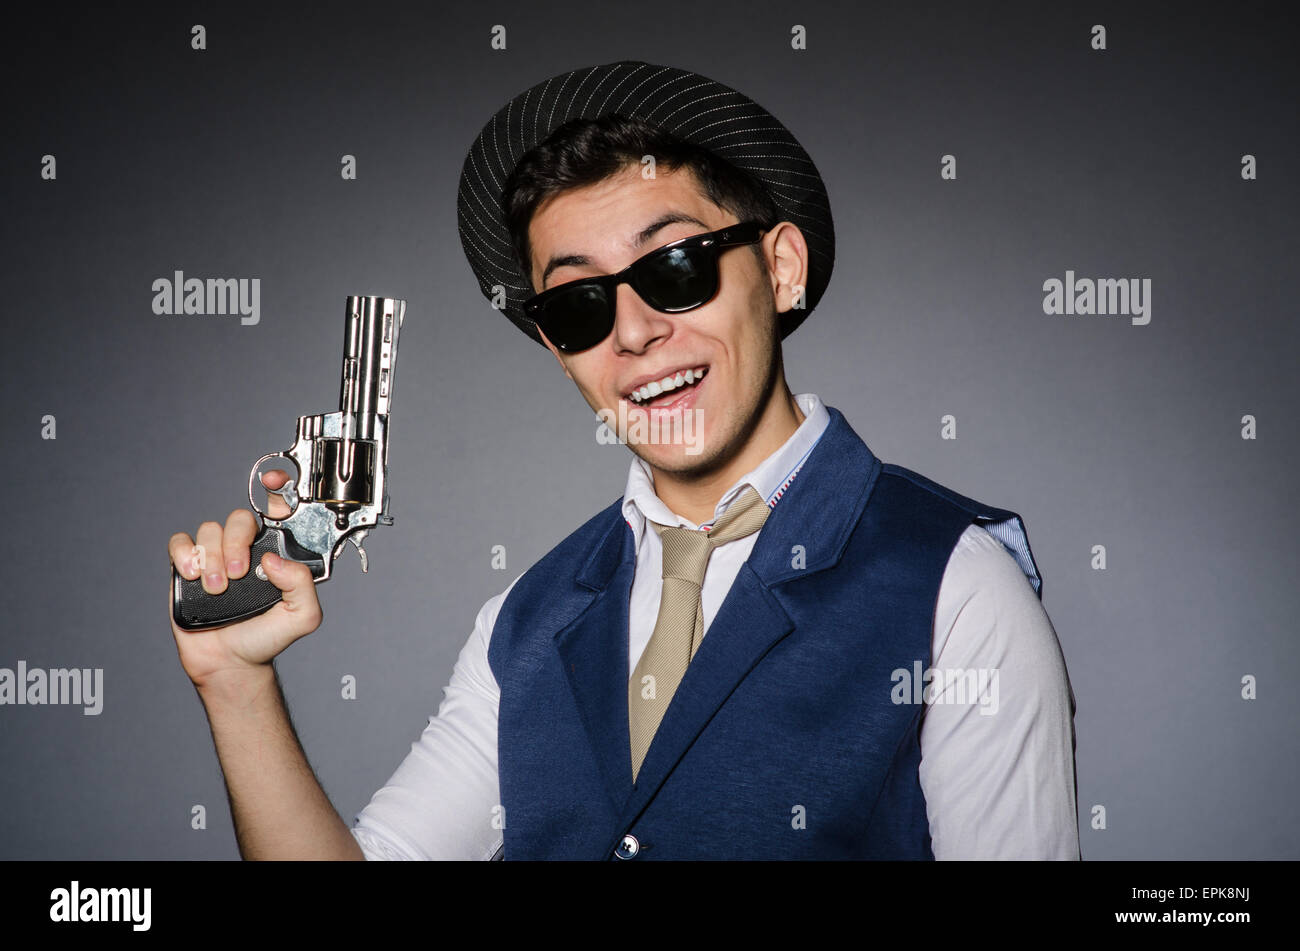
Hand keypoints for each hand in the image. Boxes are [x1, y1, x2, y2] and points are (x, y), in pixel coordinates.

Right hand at [168, 470, 322, 690]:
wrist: (230, 662)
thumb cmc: (266, 637)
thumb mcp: (302, 616)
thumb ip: (302, 585)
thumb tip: (274, 559)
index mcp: (275, 552)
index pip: (277, 511)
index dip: (277, 489)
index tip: (272, 481)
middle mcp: (246, 548)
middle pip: (239, 519)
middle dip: (235, 543)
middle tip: (238, 575)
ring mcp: (216, 555)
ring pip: (209, 530)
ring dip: (213, 558)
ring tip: (218, 589)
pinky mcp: (188, 566)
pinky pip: (180, 542)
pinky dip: (185, 554)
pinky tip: (193, 576)